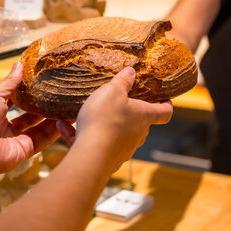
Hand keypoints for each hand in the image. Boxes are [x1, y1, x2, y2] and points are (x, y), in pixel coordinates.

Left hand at [0, 62, 59, 179]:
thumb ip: (10, 82)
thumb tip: (19, 64)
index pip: (19, 100)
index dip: (31, 92)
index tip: (46, 81)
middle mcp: (8, 126)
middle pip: (32, 114)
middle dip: (46, 105)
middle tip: (62, 94)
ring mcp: (17, 139)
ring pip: (40, 127)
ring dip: (54, 117)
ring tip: (69, 105)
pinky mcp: (25, 150)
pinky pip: (43, 139)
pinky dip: (54, 131)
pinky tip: (66, 120)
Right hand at [57, 67, 172, 171]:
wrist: (91, 155)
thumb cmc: (106, 119)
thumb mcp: (112, 91)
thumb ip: (122, 81)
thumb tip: (131, 72)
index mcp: (143, 116)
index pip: (164, 112)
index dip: (166, 105)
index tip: (165, 100)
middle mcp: (136, 135)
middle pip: (140, 124)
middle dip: (132, 114)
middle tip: (120, 103)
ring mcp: (122, 149)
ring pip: (115, 134)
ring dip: (103, 124)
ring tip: (85, 114)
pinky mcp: (105, 159)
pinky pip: (92, 143)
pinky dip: (79, 134)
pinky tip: (63, 126)